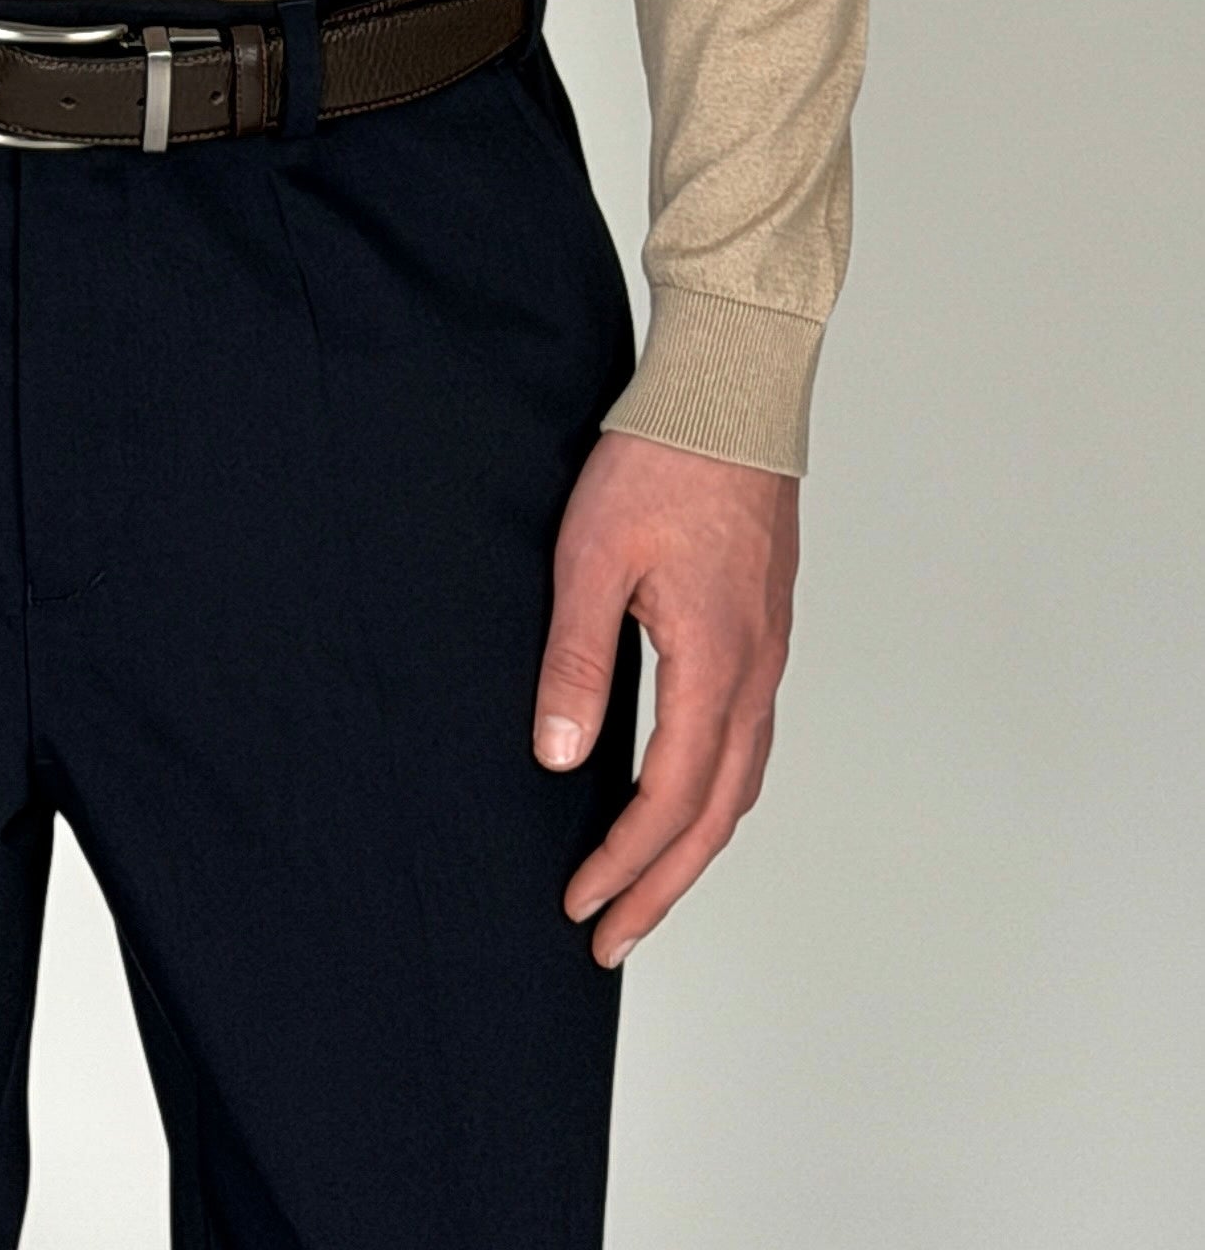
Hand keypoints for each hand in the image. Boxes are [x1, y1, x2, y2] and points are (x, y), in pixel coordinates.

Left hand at [532, 428, 797, 966]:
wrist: (731, 389)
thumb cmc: (659, 460)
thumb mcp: (592, 556)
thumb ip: (575, 659)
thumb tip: (559, 758)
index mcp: (715, 664)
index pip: (672, 799)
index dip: (626, 864)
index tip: (581, 907)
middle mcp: (755, 671)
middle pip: (717, 814)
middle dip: (662, 885)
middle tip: (611, 939)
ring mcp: (768, 650)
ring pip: (741, 780)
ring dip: (693, 844)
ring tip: (645, 886)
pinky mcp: (765, 627)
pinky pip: (749, 738)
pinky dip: (716, 791)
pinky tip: (685, 792)